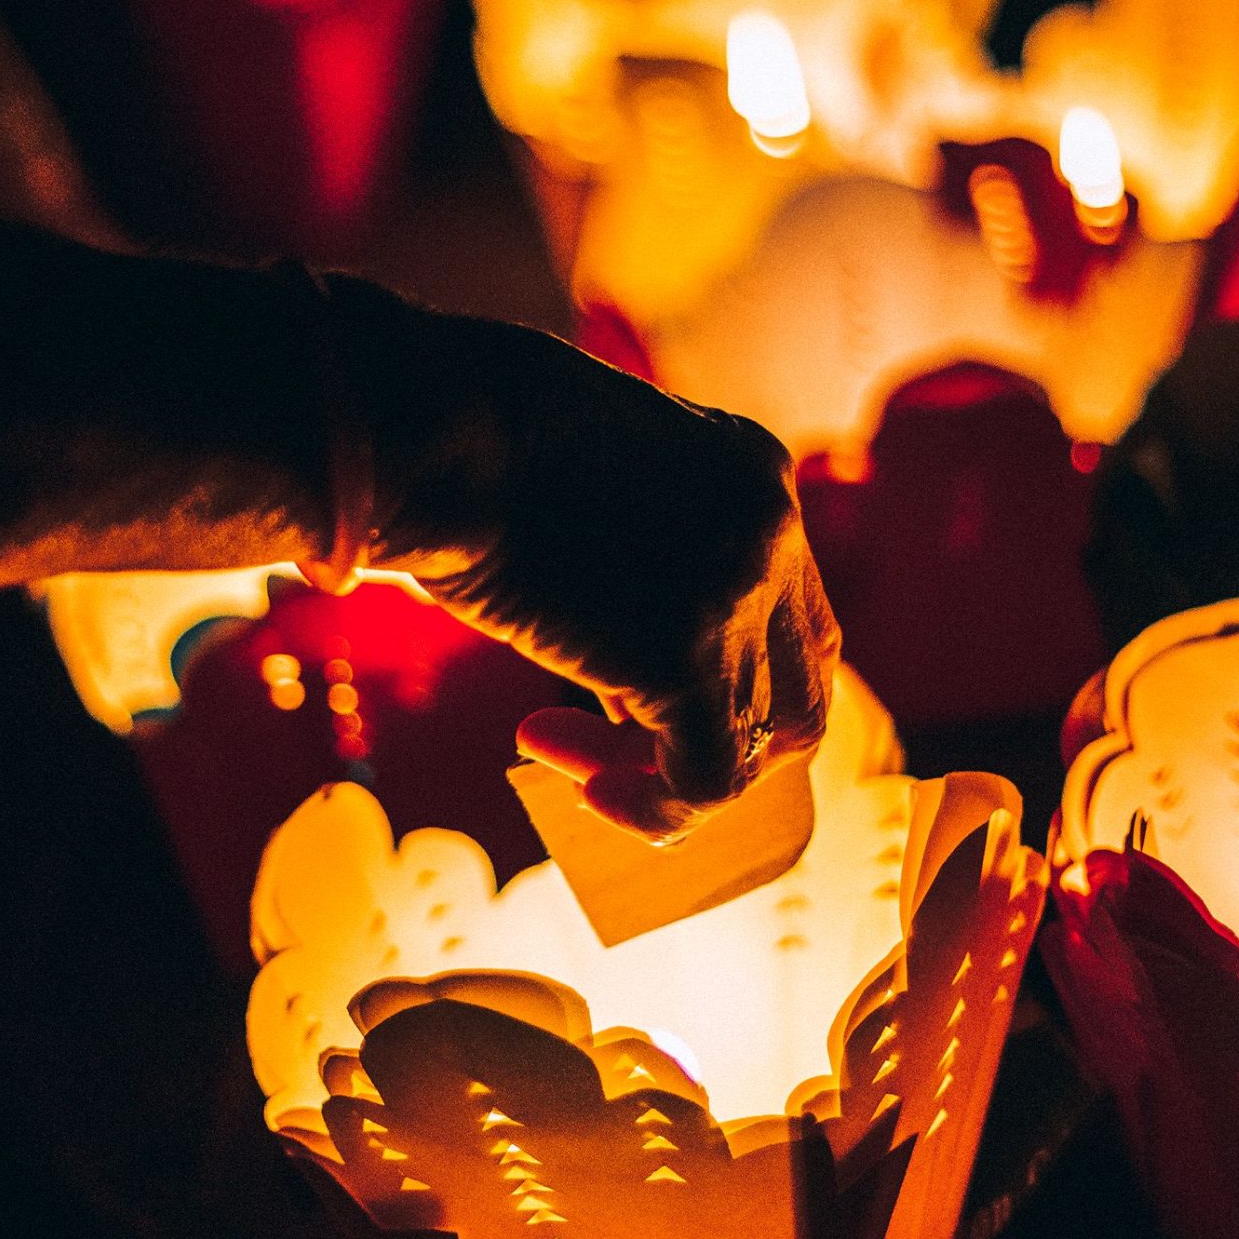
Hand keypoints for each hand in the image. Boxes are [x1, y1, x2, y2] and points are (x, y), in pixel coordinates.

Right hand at [345, 289, 840, 836]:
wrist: (439, 427)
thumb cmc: (467, 443)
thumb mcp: (584, 486)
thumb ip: (632, 562)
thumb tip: (618, 661)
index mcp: (750, 475)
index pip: (782, 606)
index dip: (716, 668)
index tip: (617, 691)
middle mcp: (771, 528)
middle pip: (799, 677)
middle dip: (717, 731)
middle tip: (611, 742)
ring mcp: (742, 593)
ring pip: (759, 738)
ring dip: (664, 768)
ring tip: (560, 751)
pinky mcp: (693, 657)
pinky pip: (709, 781)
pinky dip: (657, 811)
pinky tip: (587, 792)